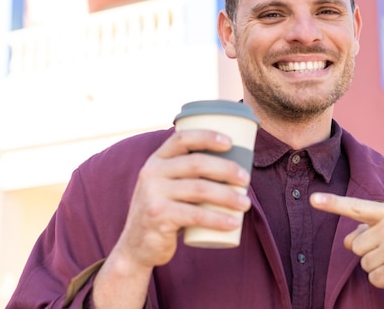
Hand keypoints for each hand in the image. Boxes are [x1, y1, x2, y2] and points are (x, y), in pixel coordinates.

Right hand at [114, 129, 251, 269]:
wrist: (137, 246)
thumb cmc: (165, 211)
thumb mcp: (166, 186)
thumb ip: (186, 173)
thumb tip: (232, 163)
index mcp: (156, 160)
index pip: (182, 139)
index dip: (207, 136)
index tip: (230, 142)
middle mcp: (151, 173)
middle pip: (197, 163)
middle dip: (227, 169)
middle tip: (246, 179)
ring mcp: (153, 194)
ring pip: (200, 189)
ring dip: (228, 196)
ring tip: (246, 204)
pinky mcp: (158, 216)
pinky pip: (195, 215)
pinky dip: (218, 219)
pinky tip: (233, 223)